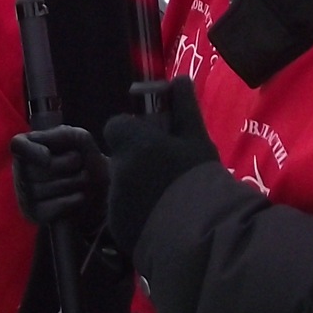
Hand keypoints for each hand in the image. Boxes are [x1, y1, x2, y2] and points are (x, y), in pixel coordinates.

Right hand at [11, 125, 108, 230]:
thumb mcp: (82, 143)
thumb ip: (69, 136)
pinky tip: (74, 199)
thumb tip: (45, 156)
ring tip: (77, 183)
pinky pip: (59, 204)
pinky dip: (74, 200)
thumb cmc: (85, 165)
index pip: (18, 145)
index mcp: (28, 146)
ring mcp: (25, 195)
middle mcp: (21, 170)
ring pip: (54, 185)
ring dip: (76, 182)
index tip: (48, 156)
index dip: (33, 151)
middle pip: (47, 165)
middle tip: (76, 168)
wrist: (97, 198)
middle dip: (71, 165)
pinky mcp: (34, 213)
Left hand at [100, 77, 218, 262]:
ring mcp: (114, 200)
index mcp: (132, 143)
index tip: (154, 142)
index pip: (117, 125)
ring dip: (139, 189)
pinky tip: (163, 221)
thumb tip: (179, 78)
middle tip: (169, 174)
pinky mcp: (117, 227)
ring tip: (170, 201)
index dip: (133, 132)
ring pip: (123, 187)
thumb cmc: (198, 179)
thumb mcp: (197, 139)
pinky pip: (124, 213)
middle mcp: (116, 169)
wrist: (198, 234)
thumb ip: (184, 107)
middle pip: (121, 158)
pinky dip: (138, 214)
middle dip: (140, 163)